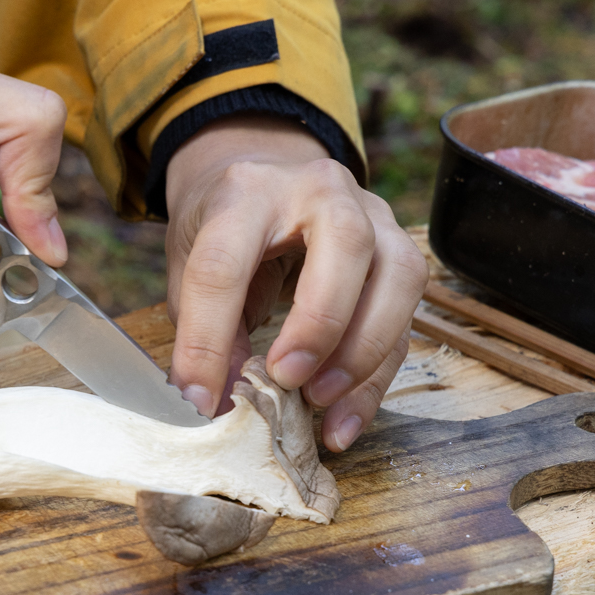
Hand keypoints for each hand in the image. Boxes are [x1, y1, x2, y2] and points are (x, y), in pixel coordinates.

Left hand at [164, 115, 427, 451]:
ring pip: (397, 278)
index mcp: (247, 190)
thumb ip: (201, 326)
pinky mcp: (400, 255)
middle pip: (346, 242)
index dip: (207, 339)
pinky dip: (374, 378)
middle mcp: (320, 190)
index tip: (200, 398)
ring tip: (318, 401)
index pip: (224, 263)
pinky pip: (405, 320)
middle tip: (286, 379)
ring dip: (362, 352)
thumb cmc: (223, 223)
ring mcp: (374, 216)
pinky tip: (342, 420)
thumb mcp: (190, 262)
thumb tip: (217, 402)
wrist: (265, 174)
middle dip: (320, 322)